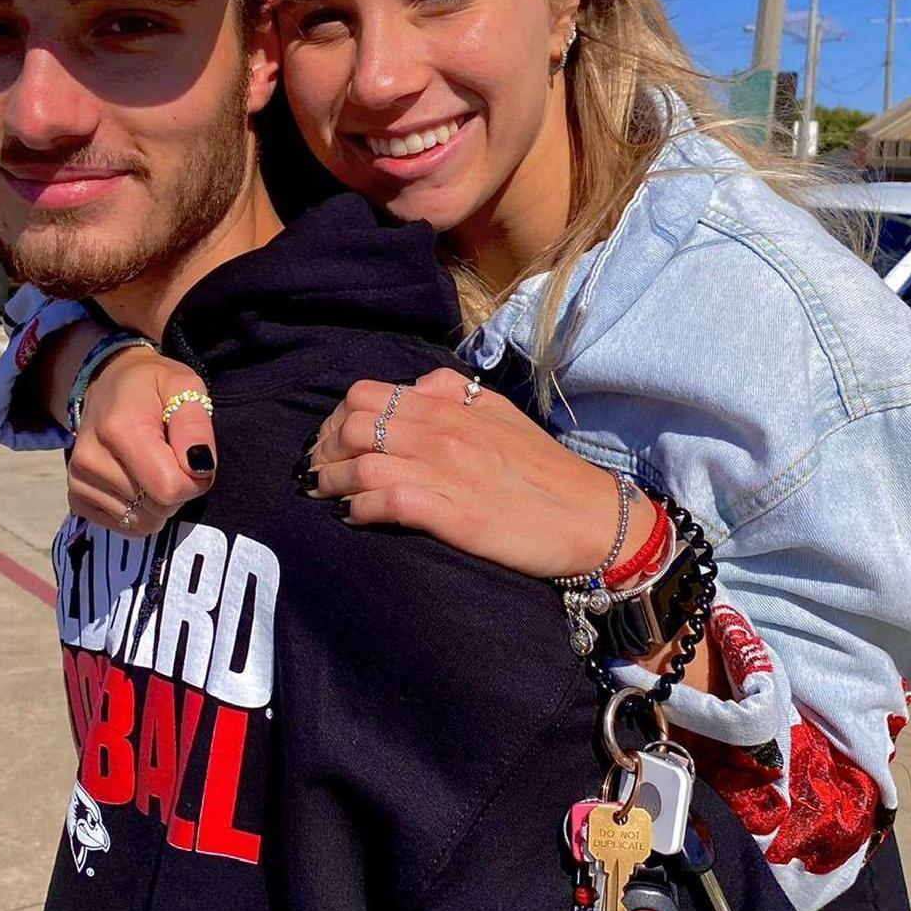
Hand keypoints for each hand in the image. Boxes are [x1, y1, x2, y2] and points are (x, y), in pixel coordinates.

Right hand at [66, 346, 215, 532]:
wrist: (109, 384)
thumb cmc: (153, 386)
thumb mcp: (184, 387)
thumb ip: (195, 426)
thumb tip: (199, 468)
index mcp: (119, 429)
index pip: (169, 489)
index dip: (194, 480)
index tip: (192, 457)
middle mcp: (90, 459)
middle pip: (157, 508)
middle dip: (177, 489)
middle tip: (171, 457)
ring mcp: (79, 481)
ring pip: (143, 522)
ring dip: (159, 501)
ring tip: (152, 465)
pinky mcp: (77, 498)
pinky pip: (126, 527)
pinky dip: (139, 510)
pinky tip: (136, 479)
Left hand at [304, 367, 656, 578]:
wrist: (592, 518)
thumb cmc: (543, 471)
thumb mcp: (499, 413)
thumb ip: (452, 395)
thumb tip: (409, 391)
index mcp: (452, 404)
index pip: (367, 394)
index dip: (336, 418)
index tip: (330, 442)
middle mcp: (443, 430)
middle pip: (351, 423)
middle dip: (323, 448)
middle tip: (318, 471)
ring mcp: (446, 470)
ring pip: (359, 462)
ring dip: (330, 481)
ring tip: (325, 496)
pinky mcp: (452, 512)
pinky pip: (384, 500)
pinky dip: (357, 509)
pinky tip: (352, 517)